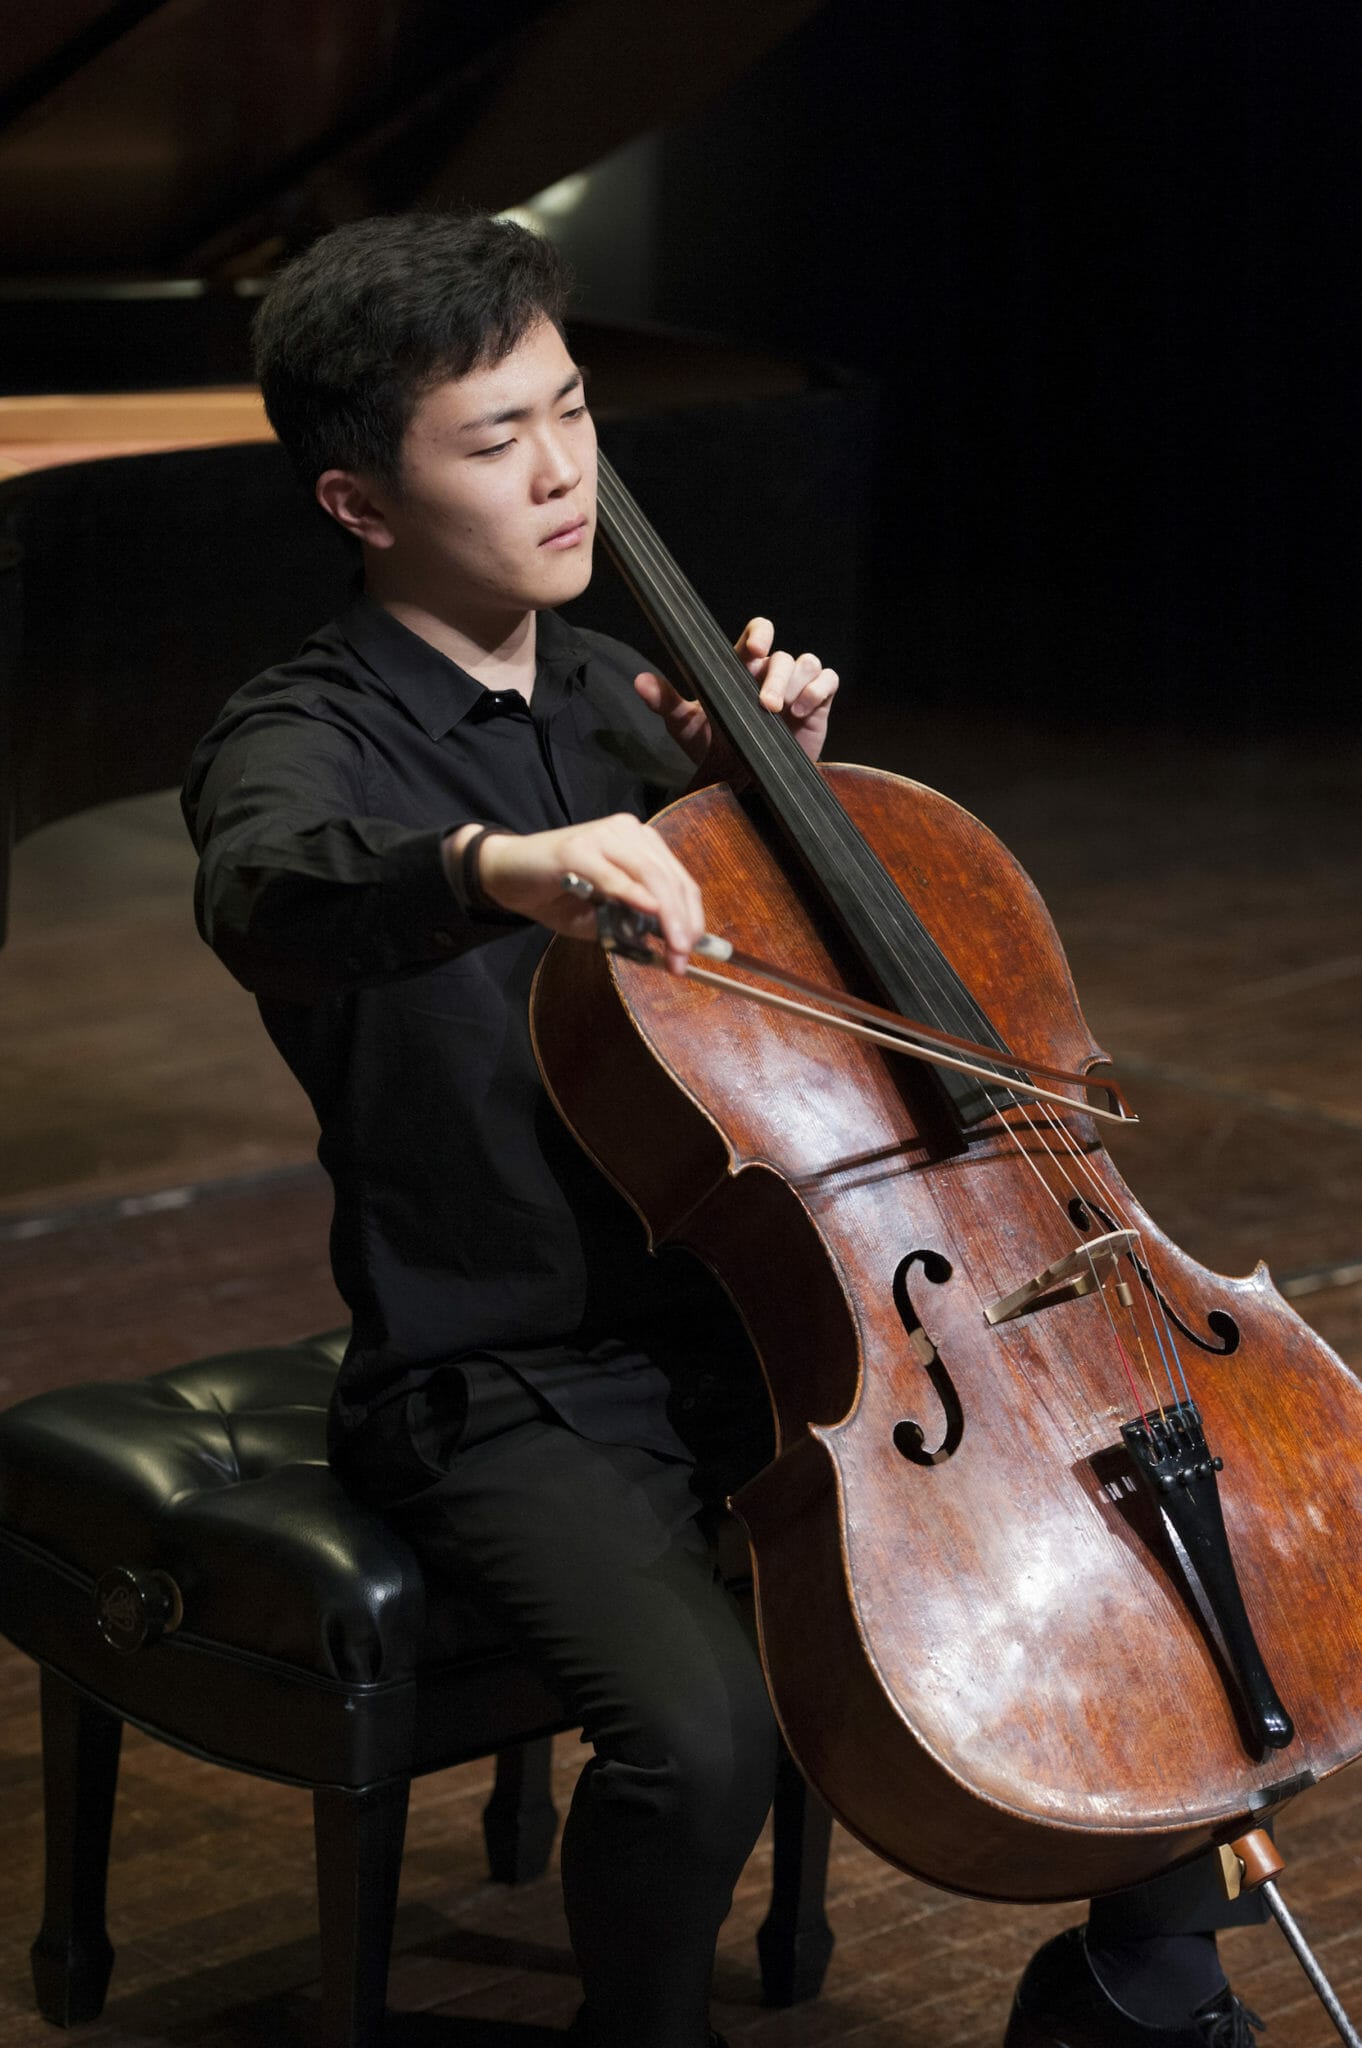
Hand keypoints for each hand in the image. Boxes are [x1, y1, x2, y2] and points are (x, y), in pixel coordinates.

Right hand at [446, 816, 702, 972]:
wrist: (505, 874)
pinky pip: (613, 874)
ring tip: (673, 947)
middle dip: (682, 922)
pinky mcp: (578, 848)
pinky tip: (648, 911)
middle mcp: (628, 833)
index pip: (680, 881)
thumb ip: (632, 925)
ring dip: (666, 914)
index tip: (693, 952)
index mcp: (641, 845)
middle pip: (669, 878)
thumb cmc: (555, 895)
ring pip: (649, 874)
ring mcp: (604, 837)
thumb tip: (664, 946)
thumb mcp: (602, 918)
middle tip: (683, 958)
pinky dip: (632, 893)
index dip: (691, 918)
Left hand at [633, 616, 838, 769]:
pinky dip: (818, 691)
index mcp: (743, 668)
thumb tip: (639, 681)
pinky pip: (828, 680)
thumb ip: (666, 702)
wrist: (745, 783)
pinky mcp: (818, 704)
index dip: (761, 632)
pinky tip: (802, 710)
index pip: (758, 633)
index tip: (755, 649)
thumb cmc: (717, 748)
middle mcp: (771, 673)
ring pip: (806, 663)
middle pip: (782, 656)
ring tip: (783, 713)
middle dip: (776, 677)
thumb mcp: (687, 726)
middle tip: (766, 705)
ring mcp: (796, 687)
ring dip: (796, 684)